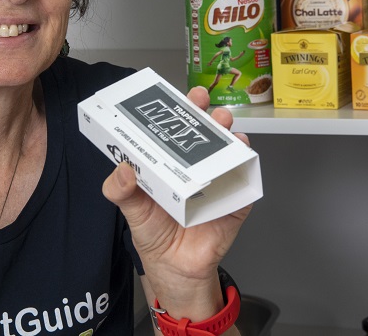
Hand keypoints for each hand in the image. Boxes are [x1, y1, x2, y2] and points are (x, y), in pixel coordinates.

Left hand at [102, 86, 251, 321]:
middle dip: (208, 114)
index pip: (177, 130)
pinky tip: (242, 154)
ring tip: (224, 125)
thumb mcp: (131, 210)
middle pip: (206, 133)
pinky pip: (245, 180)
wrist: (176, 270)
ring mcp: (219, 181)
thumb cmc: (155, 233)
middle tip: (205, 105)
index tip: (180, 97)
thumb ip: (120, 190)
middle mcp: (196, 167)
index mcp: (171, 162)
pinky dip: (246, 165)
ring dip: (229, 134)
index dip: (180, 111)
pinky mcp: (236, 200)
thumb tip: (122, 169)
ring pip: (228, 150)